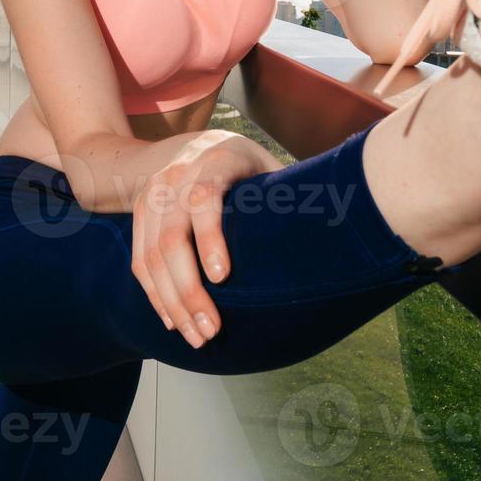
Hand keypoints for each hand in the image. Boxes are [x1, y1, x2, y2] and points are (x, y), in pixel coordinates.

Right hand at [129, 129, 286, 348]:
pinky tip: (173, 321)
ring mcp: (152, 195)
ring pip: (151, 255)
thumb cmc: (247, 166)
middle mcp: (176, 175)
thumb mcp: (271, 168)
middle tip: (211, 330)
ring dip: (171, 302)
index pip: (203, 197)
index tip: (222, 278)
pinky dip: (154, 294)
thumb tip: (342, 222)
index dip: (210, 238)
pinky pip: (139, 260)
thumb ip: (293, 193)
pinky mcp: (139, 213)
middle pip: (172, 237)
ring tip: (197, 336)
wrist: (195, 144)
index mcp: (215, 159)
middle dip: (189, 290)